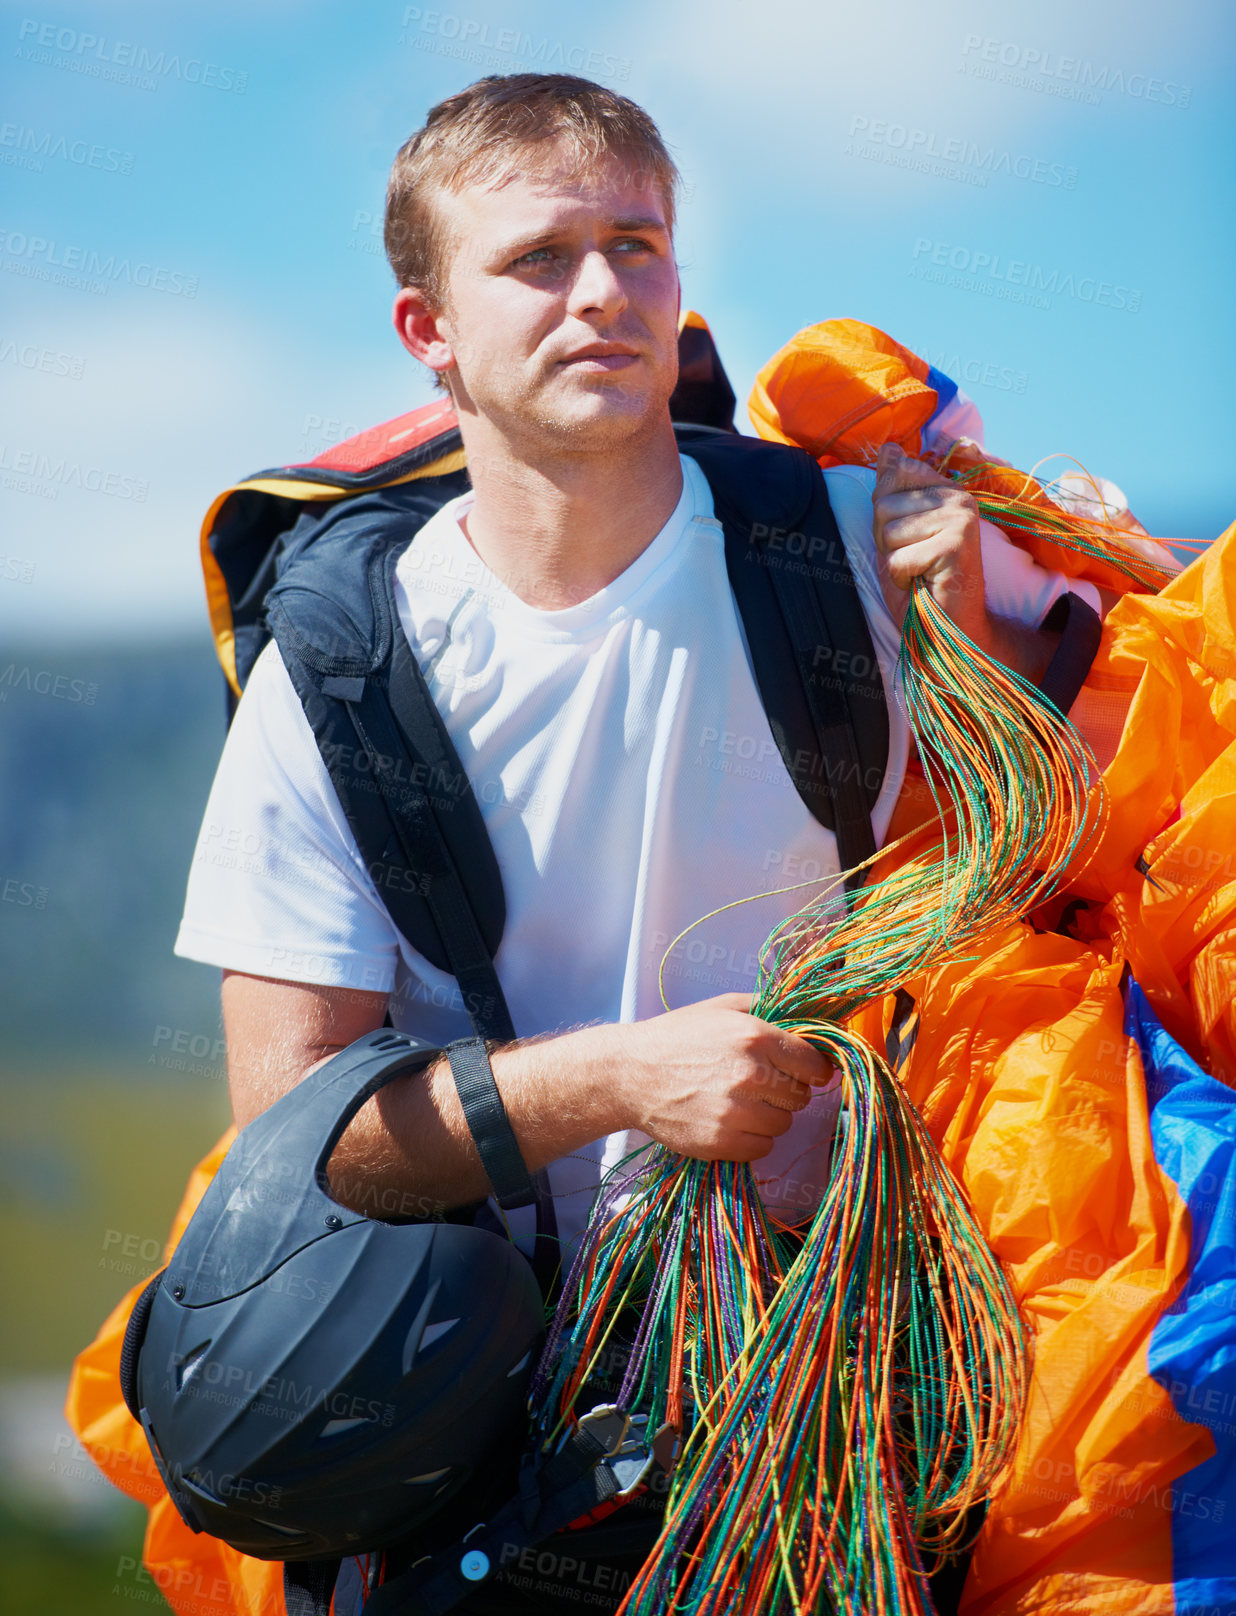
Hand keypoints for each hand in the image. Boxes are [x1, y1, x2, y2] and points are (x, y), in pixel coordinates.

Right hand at [615, 992, 834, 1161]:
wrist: (630, 1073)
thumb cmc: (678, 1037)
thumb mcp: (722, 1007)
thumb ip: (768, 1009)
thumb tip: (810, 1019)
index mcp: (756, 1036)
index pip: (814, 1064)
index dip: (812, 1068)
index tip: (803, 1071)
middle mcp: (751, 1075)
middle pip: (801, 1096)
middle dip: (787, 1090)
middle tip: (760, 1083)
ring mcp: (736, 1112)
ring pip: (783, 1124)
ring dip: (769, 1115)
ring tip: (740, 1101)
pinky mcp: (721, 1142)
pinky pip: (762, 1148)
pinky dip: (752, 1138)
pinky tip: (730, 1121)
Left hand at [872, 442, 987, 644]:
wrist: (948, 628)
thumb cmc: (920, 583)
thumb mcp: (898, 531)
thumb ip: (892, 489)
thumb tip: (888, 447)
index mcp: (947, 490)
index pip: (892, 475)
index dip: (885, 516)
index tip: (908, 538)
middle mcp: (959, 498)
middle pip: (883, 504)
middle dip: (886, 540)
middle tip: (913, 560)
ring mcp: (961, 520)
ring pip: (888, 531)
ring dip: (894, 560)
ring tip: (919, 570)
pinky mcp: (956, 545)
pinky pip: (899, 558)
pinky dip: (902, 577)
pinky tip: (922, 582)